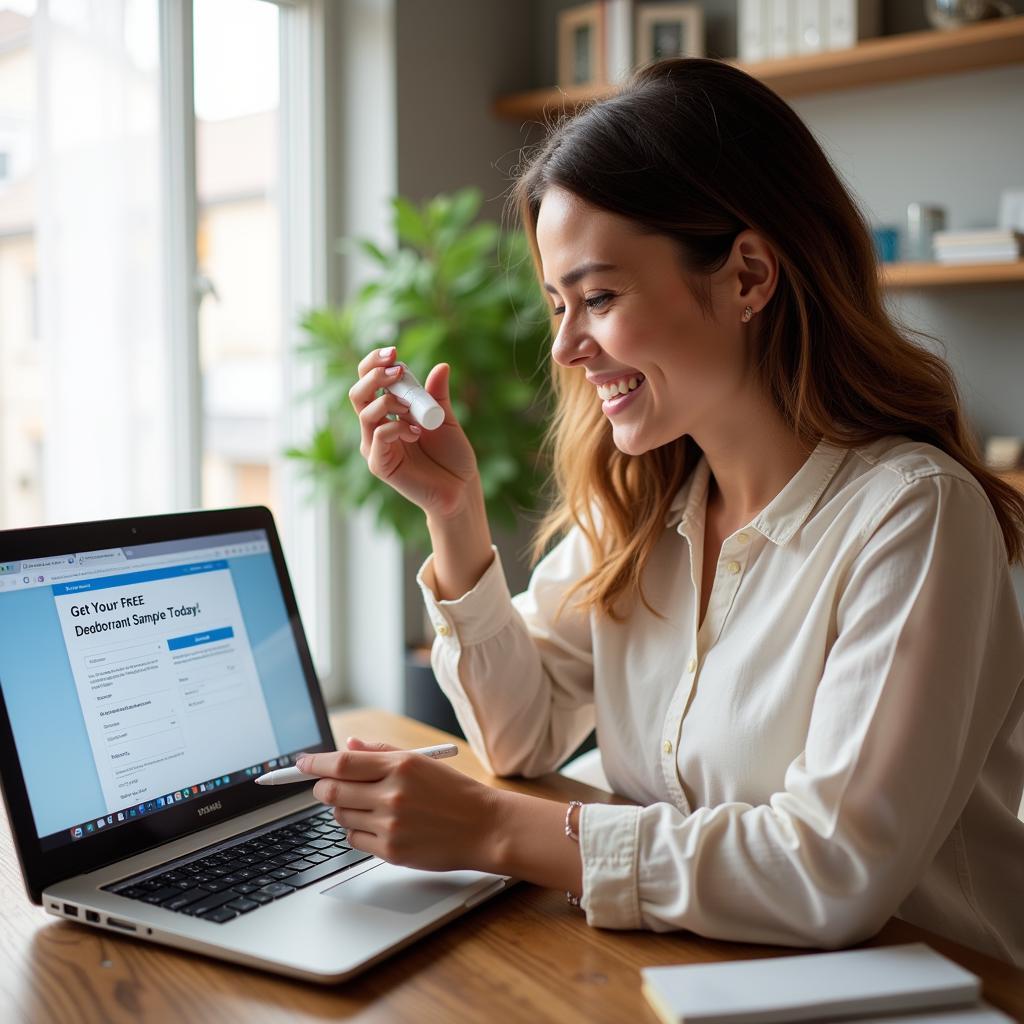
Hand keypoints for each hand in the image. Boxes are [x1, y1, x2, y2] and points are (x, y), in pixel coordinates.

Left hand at [298, 737, 503, 873]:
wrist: (484, 827)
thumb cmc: (453, 792)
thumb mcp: (421, 763)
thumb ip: (381, 753)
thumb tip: (347, 746)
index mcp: (400, 767)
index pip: (342, 763)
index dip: (314, 763)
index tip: (300, 763)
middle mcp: (392, 796)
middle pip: (333, 791)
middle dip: (322, 788)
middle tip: (325, 786)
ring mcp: (391, 826)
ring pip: (341, 816)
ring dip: (344, 809)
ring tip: (368, 805)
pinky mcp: (392, 851)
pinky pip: (355, 840)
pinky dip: (358, 831)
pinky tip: (379, 825)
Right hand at [348, 346, 480, 519]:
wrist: (461, 488)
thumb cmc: (452, 456)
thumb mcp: (445, 418)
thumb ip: (437, 395)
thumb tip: (442, 366)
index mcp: (388, 413)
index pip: (368, 381)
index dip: (374, 363)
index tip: (393, 352)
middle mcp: (376, 428)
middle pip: (358, 393)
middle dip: (374, 375)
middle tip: (398, 370)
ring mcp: (375, 447)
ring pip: (365, 412)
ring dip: (388, 401)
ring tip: (413, 408)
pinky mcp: (380, 465)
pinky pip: (378, 436)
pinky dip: (396, 427)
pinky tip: (415, 433)